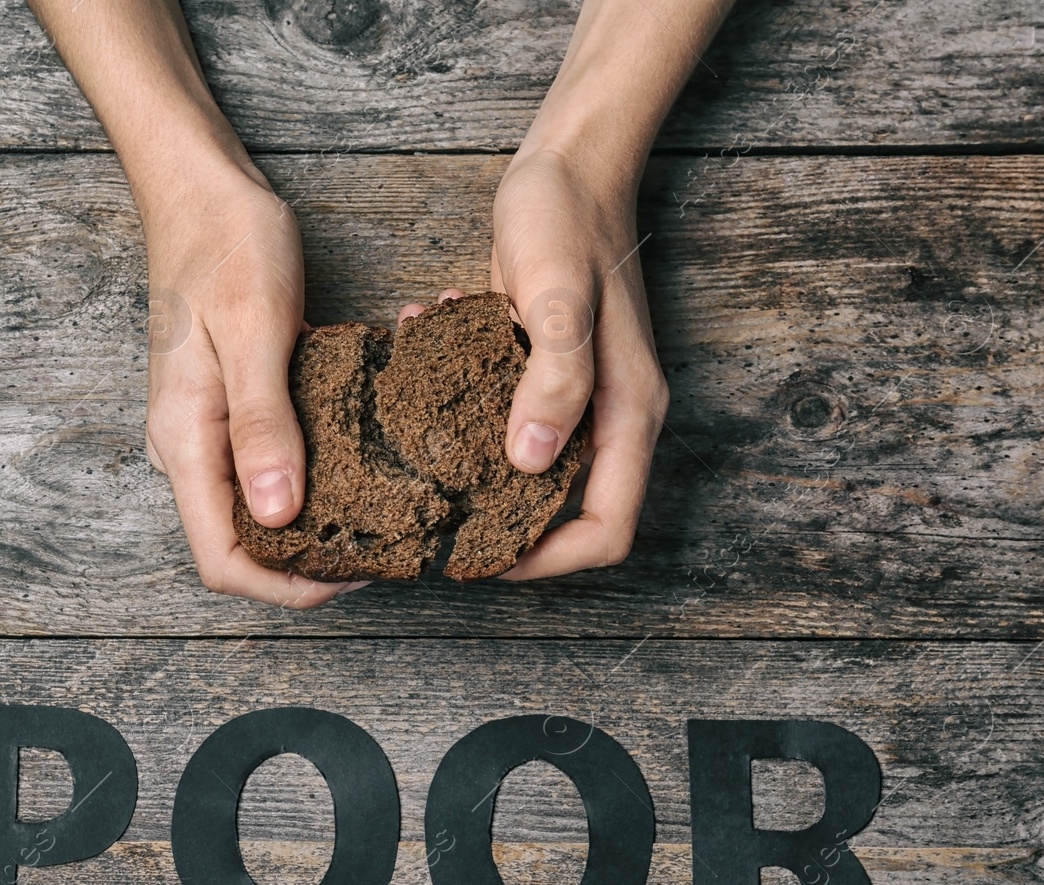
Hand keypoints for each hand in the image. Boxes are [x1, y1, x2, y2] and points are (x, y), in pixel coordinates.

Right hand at [142, 170, 360, 606]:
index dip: (287, 586)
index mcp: (184, 438)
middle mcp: (188, 447)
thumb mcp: (255, 328)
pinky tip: (362, 468)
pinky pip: (266, 471)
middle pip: (238, 548)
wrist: (201, 191)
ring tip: (383, 515)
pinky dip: (311, 483)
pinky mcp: (230, 410)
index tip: (357, 571)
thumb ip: (263, 422)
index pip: (221, 560)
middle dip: (307, 566)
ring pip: (255, 514)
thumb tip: (276, 516)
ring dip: (313, 527)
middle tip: (386, 547)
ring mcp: (207, 431)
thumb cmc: (227, 245)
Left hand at [399, 150, 667, 579]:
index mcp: (627, 411)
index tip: (484, 557)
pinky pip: (507, 420)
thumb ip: (553, 376)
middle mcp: (609, 415)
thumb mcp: (555, 294)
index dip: (550, 560)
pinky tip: (421, 371)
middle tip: (434, 523)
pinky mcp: (544, 373)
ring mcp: (578, 396)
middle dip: (504, 529)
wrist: (569, 165)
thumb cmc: (567, 220)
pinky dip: (462, 412)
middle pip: (568, 513)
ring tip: (416, 454)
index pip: (606, 528)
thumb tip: (531, 459)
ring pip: (533, 472)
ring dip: (473, 469)